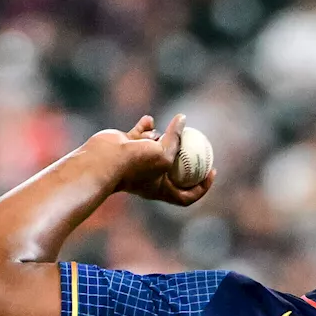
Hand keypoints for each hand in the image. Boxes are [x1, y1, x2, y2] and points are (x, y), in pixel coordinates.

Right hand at [91, 113, 215, 205]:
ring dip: (163, 136)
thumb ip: (176, 138)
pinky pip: (141, 133)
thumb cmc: (135, 164)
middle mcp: (151, 176)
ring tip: (163, 132)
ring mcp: (139, 161)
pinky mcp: (128, 146)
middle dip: (187, 157)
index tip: (212, 171)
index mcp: (161, 190)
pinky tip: (149, 119)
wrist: (103, 160)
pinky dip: (146, 126)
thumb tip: (183, 119)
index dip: (202, 187)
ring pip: (158, 146)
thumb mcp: (164, 155)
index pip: (186, 195)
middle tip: (200, 143)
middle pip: (175, 169)